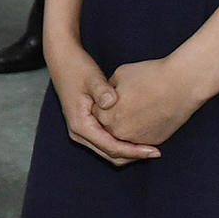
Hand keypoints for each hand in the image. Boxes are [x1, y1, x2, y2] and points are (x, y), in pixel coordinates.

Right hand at [46, 37, 157, 165]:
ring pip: (108, 151)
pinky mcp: (87, 127)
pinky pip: (106, 143)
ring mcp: (82, 131)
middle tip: (156, 152)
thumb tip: (111, 102)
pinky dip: (122, 143)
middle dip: (133, 155)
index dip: (133, 151)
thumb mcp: (92, 77)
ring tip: (150, 146)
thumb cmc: (77, 68)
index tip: (154, 151)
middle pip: (110, 154)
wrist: (62, 61)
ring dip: (128, 151)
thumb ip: (102, 90)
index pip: (110, 147)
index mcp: (80, 124)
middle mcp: (79, 133)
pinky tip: (137, 136)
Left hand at [93, 58, 204, 147]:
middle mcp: (120, 133)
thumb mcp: (118, 76)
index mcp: (108, 116)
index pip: (96, 113)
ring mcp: (139, 140)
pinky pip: (141, 139)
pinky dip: (141, 131)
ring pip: (125, 136)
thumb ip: (106, 91)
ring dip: (126, 126)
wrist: (182, 84)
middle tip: (124, 102)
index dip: (103, 103)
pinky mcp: (155, 142)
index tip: (110, 95)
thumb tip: (105, 98)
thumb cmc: (149, 75)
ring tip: (135, 108)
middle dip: (113, 116)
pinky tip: (147, 116)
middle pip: (109, 127)